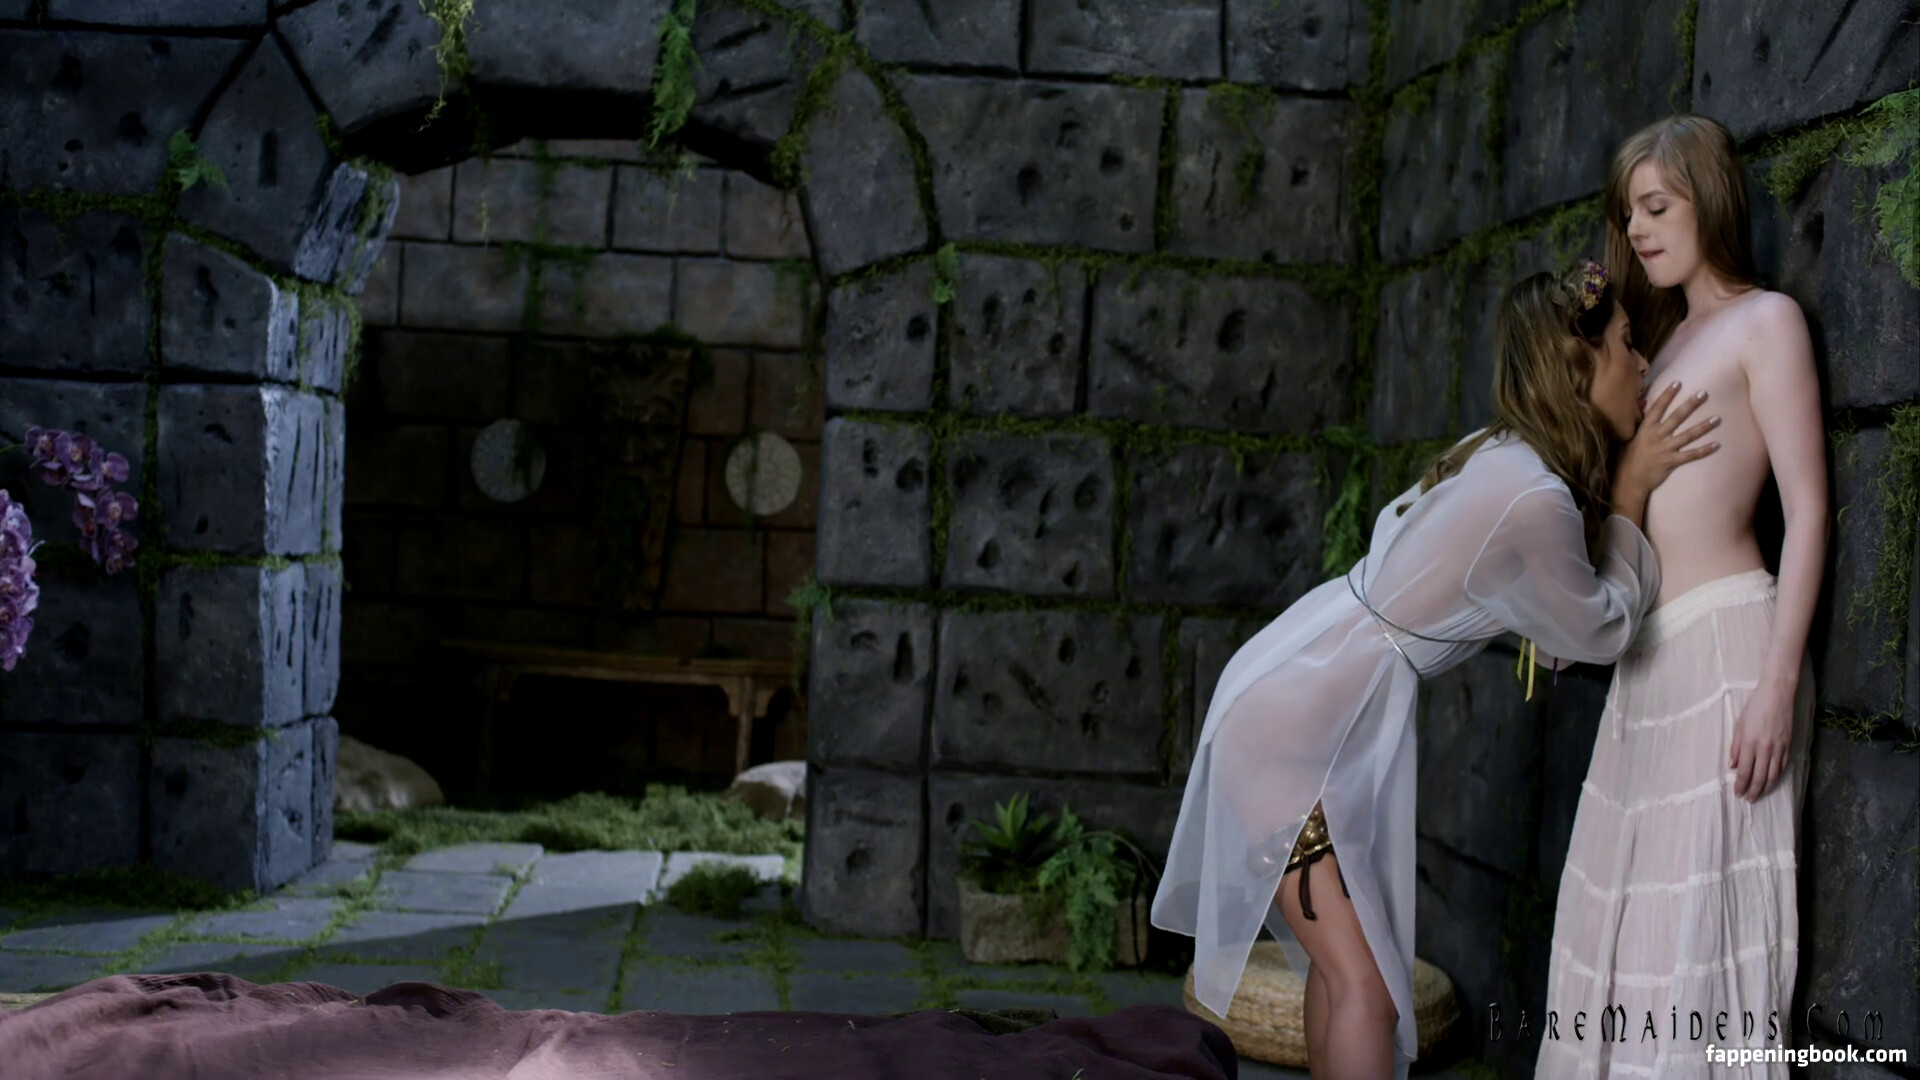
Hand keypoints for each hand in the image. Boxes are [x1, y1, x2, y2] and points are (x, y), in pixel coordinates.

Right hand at [1612, 381, 1720, 522]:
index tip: (1678, 382)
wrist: (1629, 482)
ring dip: (1703, 426)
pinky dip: (1704, 450)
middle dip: (1691, 405)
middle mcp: (1656, 436)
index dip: (1668, 395)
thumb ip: (1641, 425)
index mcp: (1645, 429)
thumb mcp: (1631, 439)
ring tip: (1717, 418)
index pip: (1657, 408)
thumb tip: (1645, 408)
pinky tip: (1717, 445)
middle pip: (1676, 417)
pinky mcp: (1671, 462)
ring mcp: (1664, 449)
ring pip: (1687, 435)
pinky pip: (1691, 455)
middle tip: (1704, 394)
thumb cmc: (1628, 460)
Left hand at [1729, 682, 1795, 800]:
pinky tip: (1772, 782)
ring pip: (1773, 775)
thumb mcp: (1739, 725)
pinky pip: (1783, 767)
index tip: (1737, 794)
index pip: (1744, 771)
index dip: (1741, 785)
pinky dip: (1777, 777)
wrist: (1778, 695)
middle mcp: (1765, 749)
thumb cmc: (1755, 708)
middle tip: (1748, 799)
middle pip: (1759, 777)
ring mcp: (1779, 748)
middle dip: (1753, 791)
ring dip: (1766, 788)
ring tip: (1759, 795)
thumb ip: (1735, 747)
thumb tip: (1732, 766)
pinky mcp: (1789, 746)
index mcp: (1750, 743)